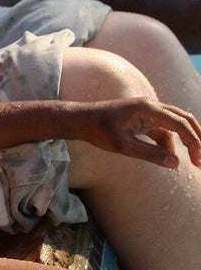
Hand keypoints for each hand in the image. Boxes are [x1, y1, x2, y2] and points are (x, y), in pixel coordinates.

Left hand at [67, 98, 200, 167]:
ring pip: (175, 124)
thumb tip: (176, 163)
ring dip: (183, 142)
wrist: (80, 120)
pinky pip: (163, 129)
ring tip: (190, 161)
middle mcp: (150, 105)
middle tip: (200, 160)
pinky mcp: (143, 117)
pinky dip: (169, 142)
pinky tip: (167, 156)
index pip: (179, 122)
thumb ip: (149, 154)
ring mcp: (147, 110)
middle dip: (196, 138)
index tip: (198, 161)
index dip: (193, 141)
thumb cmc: (98, 131)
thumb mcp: (123, 146)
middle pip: (183, 118)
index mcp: (147, 108)